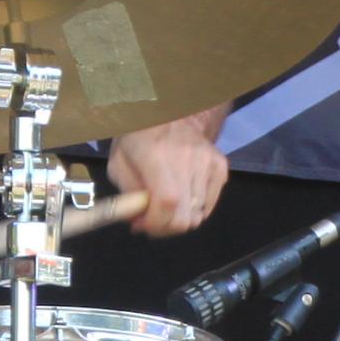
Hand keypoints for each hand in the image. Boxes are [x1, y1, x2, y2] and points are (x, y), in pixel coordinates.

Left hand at [104, 114, 228, 236]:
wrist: (170, 112)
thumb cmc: (139, 137)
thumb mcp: (119, 164)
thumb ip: (127, 196)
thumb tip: (139, 222)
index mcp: (156, 156)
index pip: (167, 202)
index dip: (156, 224)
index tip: (143, 226)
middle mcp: (187, 159)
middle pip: (186, 216)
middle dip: (167, 227)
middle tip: (154, 220)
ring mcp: (208, 163)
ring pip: (199, 215)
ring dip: (180, 217)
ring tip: (167, 206)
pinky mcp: (220, 166)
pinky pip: (209, 205)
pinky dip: (195, 209)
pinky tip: (182, 197)